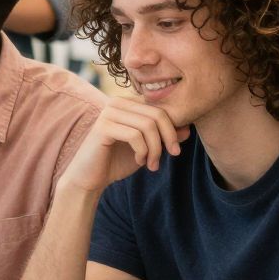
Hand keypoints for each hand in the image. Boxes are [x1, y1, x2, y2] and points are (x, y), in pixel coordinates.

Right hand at [60, 99, 186, 194]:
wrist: (90, 177)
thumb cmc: (118, 160)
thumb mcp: (147, 148)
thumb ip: (164, 137)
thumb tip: (187, 128)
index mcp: (128, 102)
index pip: (160, 109)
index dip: (173, 129)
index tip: (175, 151)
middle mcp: (117, 102)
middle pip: (157, 115)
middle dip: (168, 139)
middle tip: (170, 157)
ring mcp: (108, 112)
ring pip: (148, 126)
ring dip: (155, 149)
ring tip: (152, 164)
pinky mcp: (103, 127)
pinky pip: (134, 135)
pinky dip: (142, 151)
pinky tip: (139, 161)